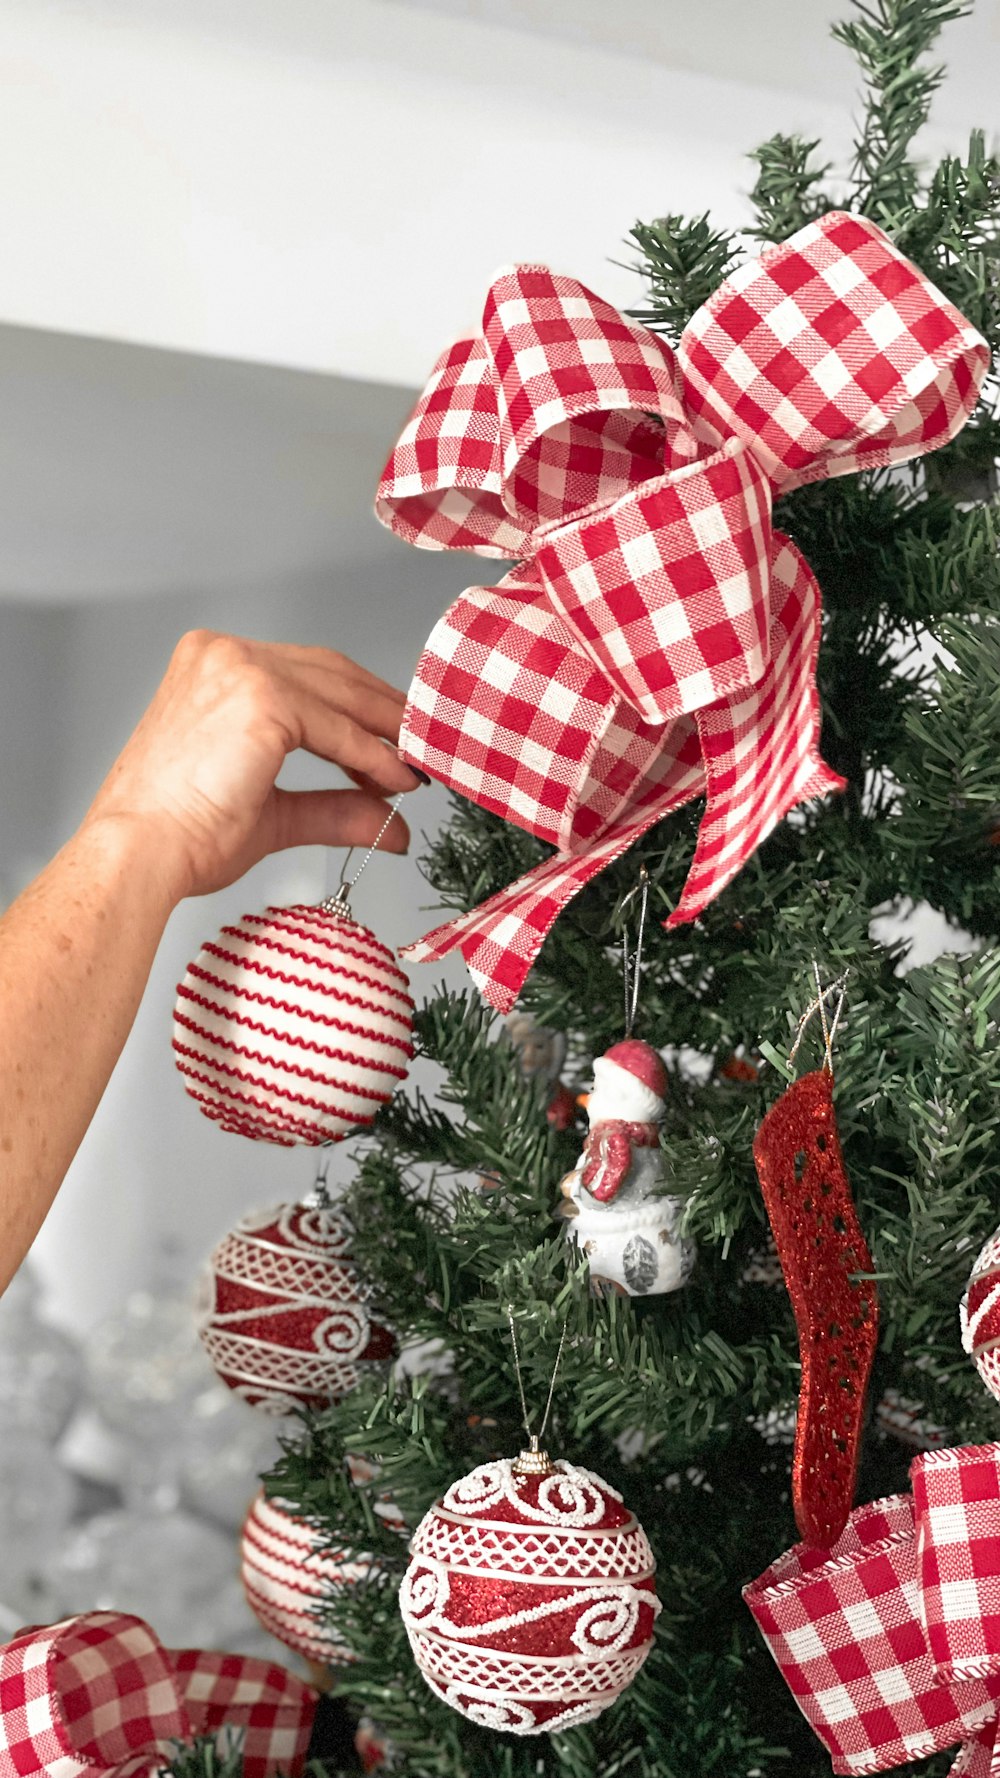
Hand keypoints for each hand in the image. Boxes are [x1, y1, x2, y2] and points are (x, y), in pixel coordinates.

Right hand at [83, 630, 420, 901]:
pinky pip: (337, 728)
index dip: (357, 708)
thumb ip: (337, 806)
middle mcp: (223, 653)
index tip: (393, 743)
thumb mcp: (274, 811)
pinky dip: (373, 756)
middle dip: (383, 714)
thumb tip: (392, 826)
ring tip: (416, 768)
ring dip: (387, 733)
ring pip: (340, 694)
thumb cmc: (180, 834)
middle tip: (420, 749)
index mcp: (212, 663)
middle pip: (331, 673)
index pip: (306, 673)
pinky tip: (396, 781)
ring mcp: (241, 668)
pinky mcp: (261, 697)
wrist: (140, 853)